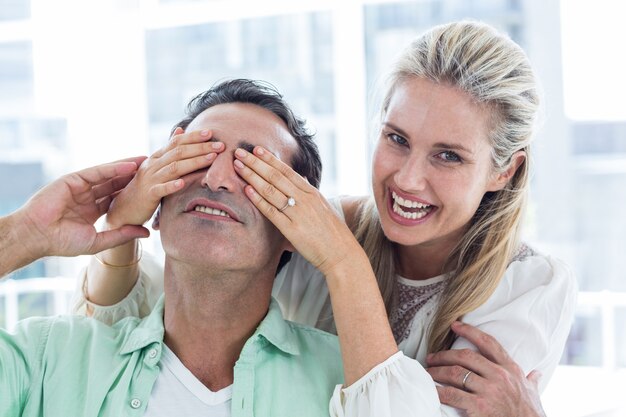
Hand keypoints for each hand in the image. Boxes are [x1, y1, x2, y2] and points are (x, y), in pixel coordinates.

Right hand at [14, 157, 149, 258]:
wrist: (38, 236)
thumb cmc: (63, 243)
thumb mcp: (99, 240)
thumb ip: (122, 234)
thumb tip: (146, 233)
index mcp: (92, 211)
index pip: (117, 199)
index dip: (135, 193)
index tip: (154, 188)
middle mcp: (88, 197)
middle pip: (116, 184)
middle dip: (134, 177)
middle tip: (155, 170)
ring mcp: (80, 187)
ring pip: (108, 175)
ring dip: (127, 168)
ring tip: (147, 162)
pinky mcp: (73, 179)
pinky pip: (97, 172)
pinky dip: (113, 168)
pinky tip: (129, 165)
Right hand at [105, 128, 224, 228]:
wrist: (123, 208)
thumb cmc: (144, 186)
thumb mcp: (156, 165)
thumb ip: (168, 150)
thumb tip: (180, 130)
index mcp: (157, 157)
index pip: (176, 142)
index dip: (193, 136)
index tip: (211, 132)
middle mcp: (153, 165)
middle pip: (179, 152)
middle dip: (201, 147)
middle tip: (220, 145)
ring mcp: (150, 179)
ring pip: (174, 167)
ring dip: (194, 162)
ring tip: (211, 158)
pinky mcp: (148, 195)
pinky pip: (161, 189)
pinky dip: (172, 185)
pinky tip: (184, 183)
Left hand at [233, 146, 363, 275]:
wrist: (342, 253)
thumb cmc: (332, 233)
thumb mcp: (324, 206)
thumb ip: (310, 192)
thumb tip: (302, 178)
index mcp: (312, 193)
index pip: (287, 171)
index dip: (270, 159)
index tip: (257, 149)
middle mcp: (305, 199)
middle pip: (276, 176)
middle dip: (256, 163)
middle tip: (239, 152)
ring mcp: (298, 213)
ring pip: (271, 190)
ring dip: (252, 176)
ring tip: (238, 167)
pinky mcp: (292, 229)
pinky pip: (272, 211)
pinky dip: (259, 200)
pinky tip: (247, 190)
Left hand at [426, 321, 545, 416]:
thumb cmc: (531, 415)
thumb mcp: (534, 394)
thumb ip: (532, 381)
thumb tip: (536, 373)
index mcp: (511, 369)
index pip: (488, 343)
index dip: (470, 331)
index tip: (455, 325)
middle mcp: (500, 376)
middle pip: (466, 356)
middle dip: (445, 355)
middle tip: (432, 357)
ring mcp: (489, 391)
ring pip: (456, 373)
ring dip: (437, 372)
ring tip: (428, 372)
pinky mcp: (479, 406)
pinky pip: (452, 394)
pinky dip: (438, 391)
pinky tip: (432, 391)